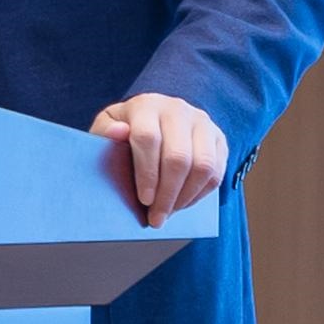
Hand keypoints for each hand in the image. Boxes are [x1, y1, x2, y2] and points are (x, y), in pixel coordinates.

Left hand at [90, 92, 227, 222]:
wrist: (155, 118)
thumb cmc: (126, 129)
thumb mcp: (107, 127)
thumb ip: (106, 132)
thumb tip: (118, 132)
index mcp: (146, 105)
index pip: (149, 138)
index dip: (147, 173)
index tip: (144, 199)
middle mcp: (177, 110)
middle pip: (178, 157)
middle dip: (167, 194)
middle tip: (156, 218)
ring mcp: (201, 122)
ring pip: (202, 166)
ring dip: (185, 196)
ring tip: (169, 212)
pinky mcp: (218, 138)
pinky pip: (216, 171)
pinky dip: (200, 193)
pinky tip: (183, 203)